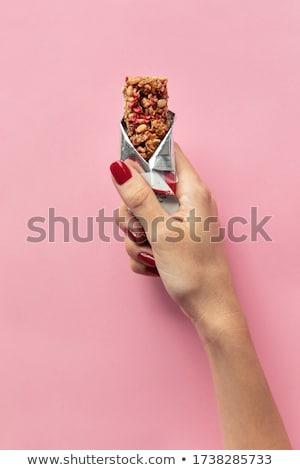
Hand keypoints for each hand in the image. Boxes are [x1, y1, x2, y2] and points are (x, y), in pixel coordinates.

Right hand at [110, 143, 246, 342]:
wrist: (208, 308)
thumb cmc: (194, 270)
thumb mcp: (161, 231)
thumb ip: (138, 198)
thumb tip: (119, 167)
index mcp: (192, 190)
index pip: (167, 155)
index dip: (143, 156)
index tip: (125, 172)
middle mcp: (186, 202)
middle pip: (144, 189)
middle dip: (133, 214)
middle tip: (141, 231)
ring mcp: (178, 222)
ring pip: (140, 216)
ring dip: (136, 238)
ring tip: (151, 254)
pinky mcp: (171, 240)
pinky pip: (145, 237)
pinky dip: (144, 252)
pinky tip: (154, 265)